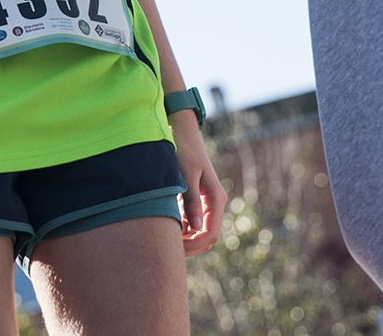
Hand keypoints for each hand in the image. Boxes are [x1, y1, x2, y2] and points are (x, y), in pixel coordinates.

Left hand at [170, 111, 226, 255]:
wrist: (183, 132)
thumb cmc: (184, 151)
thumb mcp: (186, 176)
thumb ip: (191, 201)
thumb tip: (196, 228)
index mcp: (216, 198)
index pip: (209, 234)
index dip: (193, 245)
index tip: (174, 248)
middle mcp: (215, 203)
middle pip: (207, 237)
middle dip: (190, 246)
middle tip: (168, 248)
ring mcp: (207, 203)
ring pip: (201, 232)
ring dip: (186, 239)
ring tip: (166, 238)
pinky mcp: (198, 201)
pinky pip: (194, 224)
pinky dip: (184, 230)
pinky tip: (168, 227)